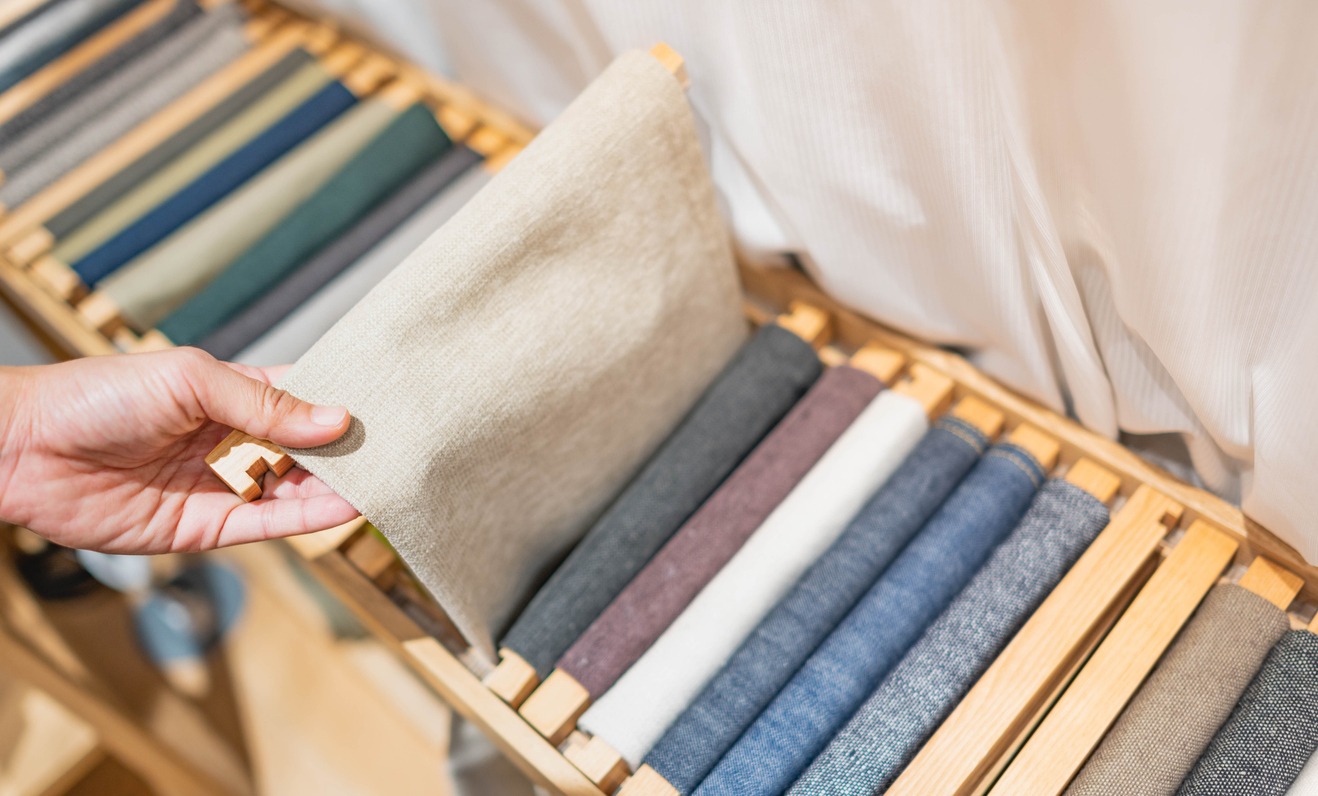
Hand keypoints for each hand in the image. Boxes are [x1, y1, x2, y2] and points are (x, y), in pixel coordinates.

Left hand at [0, 348, 358, 553]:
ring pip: (297, 490)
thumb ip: (264, 403)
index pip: (304, 399)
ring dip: (341, 486)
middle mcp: (234, 440)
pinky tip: (348, 506)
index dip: (344, 403)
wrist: (23, 451)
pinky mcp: (207, 528)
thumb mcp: (190, 380)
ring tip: (390, 478)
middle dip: (352, 450)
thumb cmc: (96, 396)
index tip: (392, 406)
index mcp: (232, 393)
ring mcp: (223, 485)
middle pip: (309, 450)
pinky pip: (269, 526)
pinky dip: (310, 519)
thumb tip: (336, 419)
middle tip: (405, 448)